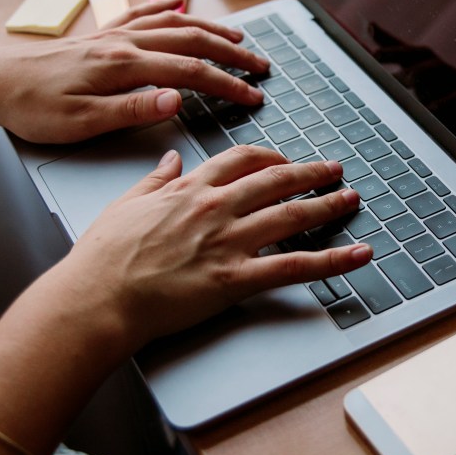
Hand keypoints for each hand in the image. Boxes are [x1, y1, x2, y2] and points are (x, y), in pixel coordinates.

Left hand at [0, 0, 269, 143]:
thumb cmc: (31, 108)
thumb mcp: (82, 122)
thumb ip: (133, 109)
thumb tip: (177, 98)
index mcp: (124, 66)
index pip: (192, 74)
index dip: (228, 85)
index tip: (254, 96)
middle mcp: (124, 43)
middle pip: (192, 42)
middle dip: (232, 53)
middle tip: (262, 66)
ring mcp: (112, 34)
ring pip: (173, 24)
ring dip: (209, 29)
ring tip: (238, 37)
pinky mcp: (98, 34)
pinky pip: (139, 13)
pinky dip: (164, 7)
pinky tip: (177, 3)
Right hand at [55, 146, 372, 347]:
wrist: (97, 298)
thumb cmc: (103, 259)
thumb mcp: (125, 204)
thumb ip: (154, 179)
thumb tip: (170, 159)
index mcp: (189, 190)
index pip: (240, 160)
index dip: (269, 157)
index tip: (284, 159)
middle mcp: (214, 209)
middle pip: (276, 180)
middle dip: (310, 173)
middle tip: (333, 170)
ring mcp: (228, 242)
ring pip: (292, 215)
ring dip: (327, 205)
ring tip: (351, 199)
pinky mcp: (235, 279)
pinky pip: (294, 266)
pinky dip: (333, 260)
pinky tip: (358, 254)